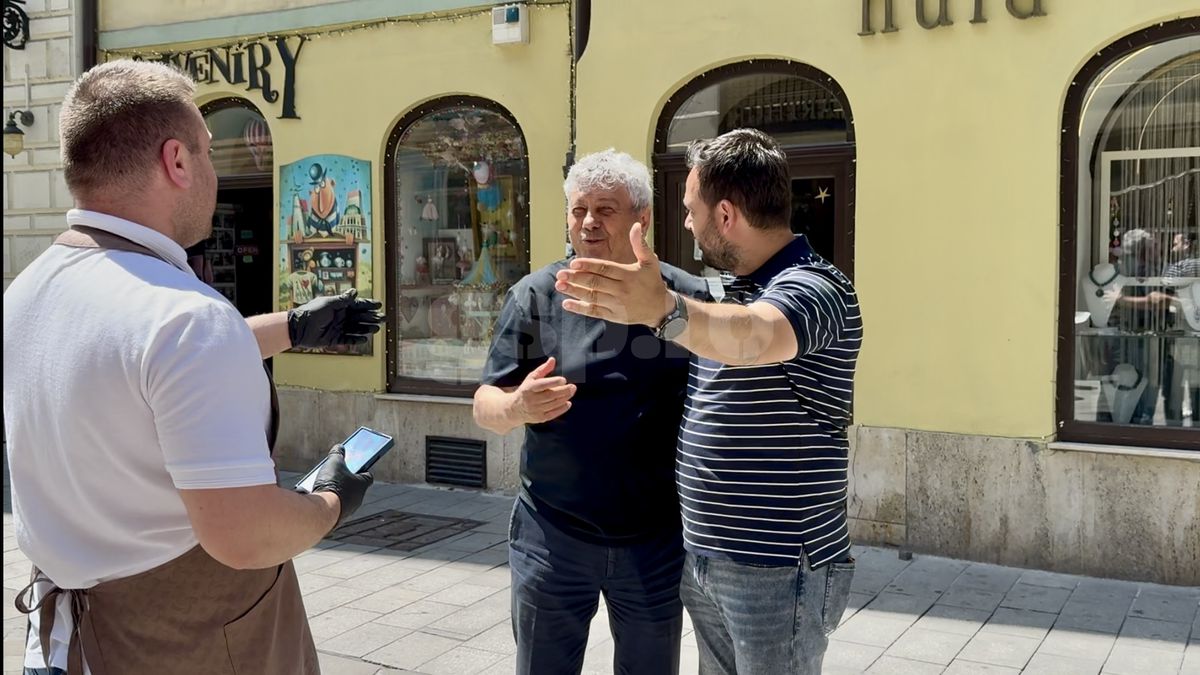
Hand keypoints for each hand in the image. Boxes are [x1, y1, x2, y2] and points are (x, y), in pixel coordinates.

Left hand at [288, 288, 383, 347]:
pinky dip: (356, 339)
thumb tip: (355, 292)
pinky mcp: (334, 339)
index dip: (368, 304)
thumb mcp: (328, 303)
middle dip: (372, 317)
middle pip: (359, 317)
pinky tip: (364, 339)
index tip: (379, 305)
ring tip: (376, 329)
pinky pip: (348, 339)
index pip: (357, 304)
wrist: (298, 328)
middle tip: (383, 318)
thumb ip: (342, 299)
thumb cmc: (312, 312)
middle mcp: (340, 316)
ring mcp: (338, 328)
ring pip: (356, 328)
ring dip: (366, 328)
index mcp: (339, 306)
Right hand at [310, 444, 374, 528]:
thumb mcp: (334, 463)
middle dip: (344, 478)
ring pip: (341, 497)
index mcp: (362, 485)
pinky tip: (314, 495)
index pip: (367, 475)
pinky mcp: (335, 518)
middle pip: (353, 486)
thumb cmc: (332, 485)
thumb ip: (337, 454)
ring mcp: (347, 510)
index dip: (362, 467)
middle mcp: (357, 499)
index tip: (358, 462)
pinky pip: (331, 506)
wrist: (321, 512)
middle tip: (335, 470)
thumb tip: (339, 447)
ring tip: (321, 481)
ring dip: (333, 490)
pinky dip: (325, 500)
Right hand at [509, 357, 575, 424]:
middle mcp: (532, 399)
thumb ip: (543, 369)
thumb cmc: (526, 390)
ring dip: (564, 398)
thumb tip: (552, 360)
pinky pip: (553, 413)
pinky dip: (562, 409)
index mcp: (529, 387)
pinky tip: (568, 403)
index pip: (542, 385)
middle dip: (564, 391)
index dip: (554, 382)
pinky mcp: (540, 418)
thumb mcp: (531, 378)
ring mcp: (536, 410)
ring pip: (553, 404)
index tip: (563, 380)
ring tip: (572, 392)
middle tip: (573, 387)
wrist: (515, 408)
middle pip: (550, 395)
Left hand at [554, 223, 672, 326]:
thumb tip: (635, 225)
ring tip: (560, 285)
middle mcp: (622, 290)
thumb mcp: (650, 261)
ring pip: (593, 297)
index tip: (573, 263)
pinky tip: (566, 303)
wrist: (660, 308)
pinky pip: (594, 312)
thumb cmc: (652, 281)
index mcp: (628, 275)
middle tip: (560, 273)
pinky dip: (580, 308)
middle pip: (596, 283)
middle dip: (577, 278)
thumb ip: (640, 244)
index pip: (605, 269)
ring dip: (574, 292)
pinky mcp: (614, 316)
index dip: (588, 266)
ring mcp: (617, 304)